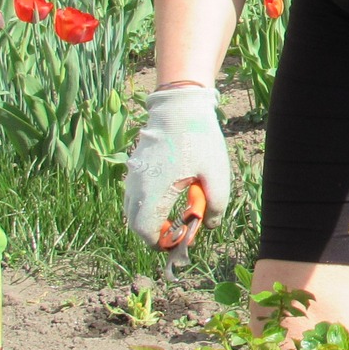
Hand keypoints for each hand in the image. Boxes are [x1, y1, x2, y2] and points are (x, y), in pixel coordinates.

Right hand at [122, 85, 230, 246]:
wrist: (179, 107)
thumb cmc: (199, 139)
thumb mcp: (216, 174)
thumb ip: (215, 204)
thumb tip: (208, 225)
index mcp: (153, 190)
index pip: (145, 231)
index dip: (161, 242)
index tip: (181, 239)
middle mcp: (136, 185)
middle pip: (136, 224)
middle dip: (157, 233)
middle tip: (181, 230)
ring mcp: (132, 175)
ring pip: (134, 210)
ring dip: (152, 219)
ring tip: (178, 214)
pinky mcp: (134, 167)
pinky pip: (135, 196)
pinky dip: (148, 205)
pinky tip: (171, 196)